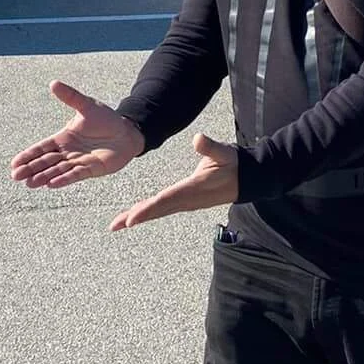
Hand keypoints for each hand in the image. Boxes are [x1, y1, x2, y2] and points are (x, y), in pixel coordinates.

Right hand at [11, 80, 145, 189]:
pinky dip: (63, 179)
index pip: (42, 148)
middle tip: (16, 177)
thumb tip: (53, 83)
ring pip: (57, 170)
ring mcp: (78, 161)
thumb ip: (71, 96)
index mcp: (63, 138)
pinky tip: (51, 184)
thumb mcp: (87, 106)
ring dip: (43, 177)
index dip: (28, 155)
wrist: (127, 133)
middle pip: (45, 162)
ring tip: (30, 184)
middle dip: (31, 169)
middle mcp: (68, 152)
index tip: (14, 163)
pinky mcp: (90, 169)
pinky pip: (75, 175)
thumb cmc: (106, 119)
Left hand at [109, 133, 239, 231]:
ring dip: (138, 217)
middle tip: (115, 225)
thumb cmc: (234, 164)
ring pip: (159, 212)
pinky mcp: (186, 202)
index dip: (148, 209)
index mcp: (193, 189)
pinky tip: (134, 215)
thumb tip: (198, 138)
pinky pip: (163, 209)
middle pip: (157, 210)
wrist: (248, 180)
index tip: (132, 218)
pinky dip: (148, 213)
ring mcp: (187, 203)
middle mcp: (188, 200)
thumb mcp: (224, 153)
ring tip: (118, 224)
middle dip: (136, 217)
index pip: (166, 200)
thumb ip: (211, 147)